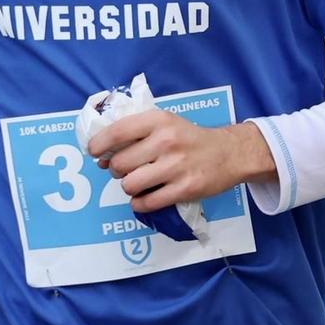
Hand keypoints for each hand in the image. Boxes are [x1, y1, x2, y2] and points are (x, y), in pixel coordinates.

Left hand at [87, 113, 270, 212]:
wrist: (229, 153)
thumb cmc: (190, 137)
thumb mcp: (165, 122)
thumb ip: (136, 133)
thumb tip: (102, 156)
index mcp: (158, 120)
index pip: (116, 132)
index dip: (98, 145)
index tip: (94, 153)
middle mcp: (166, 141)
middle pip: (119, 163)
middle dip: (116, 169)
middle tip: (126, 169)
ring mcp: (176, 166)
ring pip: (130, 184)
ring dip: (128, 187)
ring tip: (138, 182)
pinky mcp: (185, 189)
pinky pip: (147, 203)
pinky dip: (140, 203)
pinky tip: (145, 197)